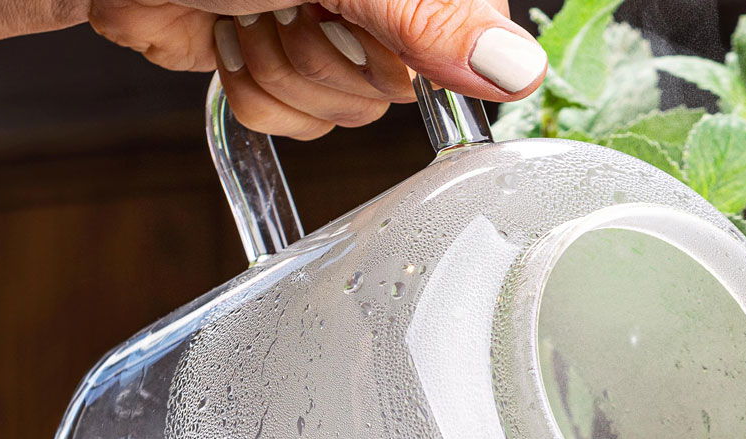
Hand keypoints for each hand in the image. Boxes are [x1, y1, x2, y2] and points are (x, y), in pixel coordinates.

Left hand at [0, 0, 545, 137]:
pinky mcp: (281, 55)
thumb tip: (516, 67)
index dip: (413, 40)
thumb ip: (423, 11)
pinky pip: (305, 120)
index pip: (470, 23)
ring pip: (356, 107)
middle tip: (279, 10)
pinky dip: (261, 93)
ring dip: (290, 75)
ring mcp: (329, 15)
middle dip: (333, 54)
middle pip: (411, 72)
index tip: (353, 21)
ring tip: (246, 18)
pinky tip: (229, 44)